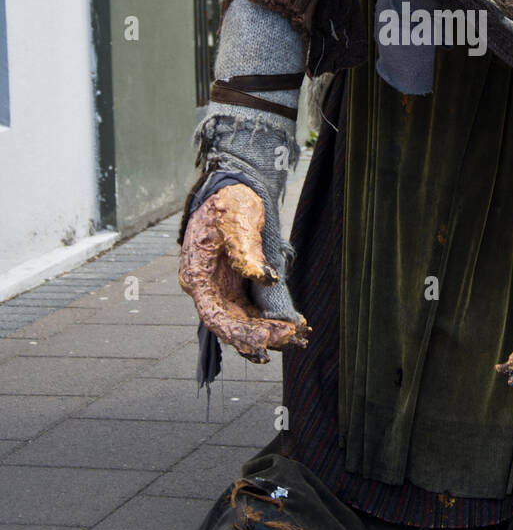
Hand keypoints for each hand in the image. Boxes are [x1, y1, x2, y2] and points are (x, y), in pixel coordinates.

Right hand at [178, 184, 309, 362]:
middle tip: (293, 336)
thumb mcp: (236, 220)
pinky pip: (251, 311)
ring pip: (243, 321)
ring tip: (297, 335)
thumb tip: (266, 279)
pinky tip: (291, 325)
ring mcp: (222, 288)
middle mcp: (208, 288)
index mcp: (198, 275)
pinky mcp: (236, 286)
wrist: (231, 190)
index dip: (238, 332)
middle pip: (231, 323)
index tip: (265, 338)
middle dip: (261, 334)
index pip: (214, 315)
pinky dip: (269, 321)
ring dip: (268, 331)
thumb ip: (246, 251)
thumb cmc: (229, 202)